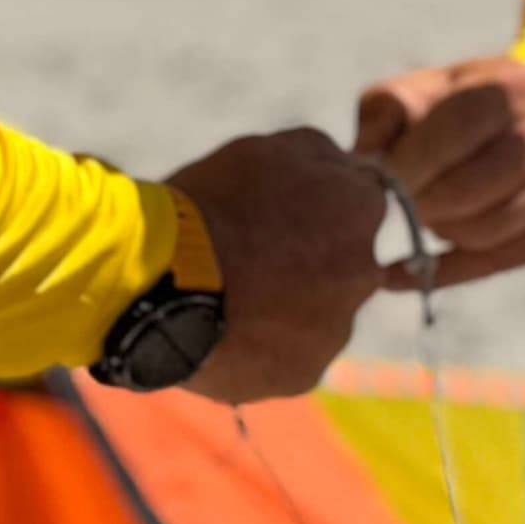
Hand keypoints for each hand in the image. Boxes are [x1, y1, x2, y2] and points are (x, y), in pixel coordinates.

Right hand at [160, 128, 384, 404]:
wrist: (161, 283)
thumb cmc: (210, 206)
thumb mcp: (265, 149)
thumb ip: (320, 155)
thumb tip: (346, 167)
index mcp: (360, 211)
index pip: (360, 206)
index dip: (321, 208)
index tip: (286, 214)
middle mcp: (363, 273)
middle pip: (346, 264)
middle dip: (313, 260)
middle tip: (256, 257)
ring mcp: (335, 329)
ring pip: (320, 314)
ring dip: (291, 306)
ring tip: (233, 298)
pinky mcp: (304, 374)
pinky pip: (291, 355)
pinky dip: (268, 345)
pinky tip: (229, 329)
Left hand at [354, 57, 524, 293]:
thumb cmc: (471, 102)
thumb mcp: (427, 87)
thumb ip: (388, 111)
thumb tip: (366, 161)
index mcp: (514, 88)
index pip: (459, 129)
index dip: (414, 160)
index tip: (384, 177)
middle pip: (477, 187)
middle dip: (426, 203)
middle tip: (401, 203)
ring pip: (490, 231)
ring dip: (442, 231)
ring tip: (424, 214)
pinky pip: (499, 262)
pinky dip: (447, 271)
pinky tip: (404, 273)